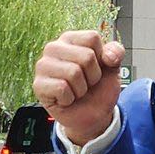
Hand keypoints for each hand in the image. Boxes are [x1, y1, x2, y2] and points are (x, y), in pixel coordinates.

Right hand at [34, 31, 127, 145]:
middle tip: (86, 83)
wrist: (92, 115)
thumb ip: (116, 52)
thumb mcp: (113, 67)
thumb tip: (108, 56)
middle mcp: (53, 48)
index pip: (92, 38)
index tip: (95, 68)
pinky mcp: (38, 85)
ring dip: (81, 89)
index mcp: (70, 38)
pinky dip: (70, 98)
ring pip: (73, 72)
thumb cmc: (98, 87)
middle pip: (86, 56)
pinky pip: (61, 88)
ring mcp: (43, 66)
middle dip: (93, 76)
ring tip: (76, 91)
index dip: (101, 57)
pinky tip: (65, 99)